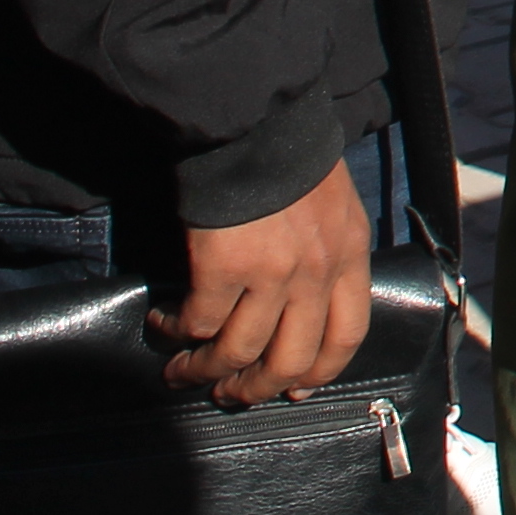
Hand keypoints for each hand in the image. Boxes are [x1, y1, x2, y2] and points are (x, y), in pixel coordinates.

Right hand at [157, 162, 370, 404]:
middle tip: (229, 394)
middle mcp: (318, 273)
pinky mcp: (224, 269)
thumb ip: (328, 255)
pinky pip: (198, 324)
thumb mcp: (333, 209)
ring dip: (205, 372)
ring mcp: (273, 274)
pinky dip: (177, 334)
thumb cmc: (291, 159)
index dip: (321, 371)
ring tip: (182, 372)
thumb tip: (302, 305)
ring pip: (239, 352)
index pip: (348, 335)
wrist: (258, 120)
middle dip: (256, 388)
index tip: (295, 389)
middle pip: (292, 359)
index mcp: (351, 256)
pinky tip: (164, 325)